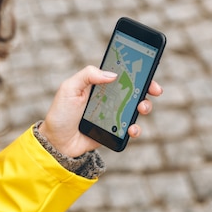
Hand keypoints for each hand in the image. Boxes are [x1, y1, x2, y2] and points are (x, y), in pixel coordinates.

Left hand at [39, 65, 162, 157]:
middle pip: (134, 90)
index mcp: (98, 84)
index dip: (136, 71)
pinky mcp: (114, 131)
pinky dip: (136, 128)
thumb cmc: (60, 113)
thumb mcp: (69, 88)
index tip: (148, 69)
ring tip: (141, 108)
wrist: (56, 142)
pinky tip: (131, 128)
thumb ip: (88, 75)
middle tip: (154, 90)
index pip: (121, 74)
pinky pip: (130, 128)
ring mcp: (113, 115)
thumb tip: (112, 74)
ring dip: (145, 106)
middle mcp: (108, 98)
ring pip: (136, 108)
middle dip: (148, 88)